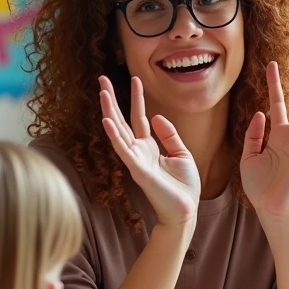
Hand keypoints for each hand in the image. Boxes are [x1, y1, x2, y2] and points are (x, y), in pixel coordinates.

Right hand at [100, 75, 199, 228]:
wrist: (185, 210)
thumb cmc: (184, 186)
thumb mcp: (181, 154)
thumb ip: (169, 135)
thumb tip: (157, 116)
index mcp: (149, 147)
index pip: (139, 117)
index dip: (137, 98)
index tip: (135, 79)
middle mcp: (138, 151)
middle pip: (122, 120)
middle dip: (112, 100)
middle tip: (102, 79)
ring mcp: (135, 160)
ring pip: (118, 131)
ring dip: (109, 112)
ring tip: (102, 93)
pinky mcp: (137, 170)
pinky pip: (123, 150)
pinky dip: (114, 135)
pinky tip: (106, 121)